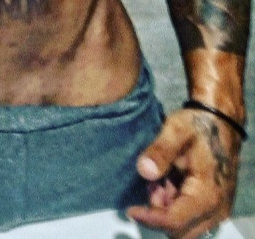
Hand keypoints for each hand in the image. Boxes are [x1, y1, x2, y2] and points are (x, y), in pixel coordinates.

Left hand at [126, 108, 240, 238]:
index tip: (130, 209)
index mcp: (207, 194)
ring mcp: (216, 210)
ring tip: (160, 179)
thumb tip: (144, 171)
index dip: (150, 218)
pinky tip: (168, 182)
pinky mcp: (212, 207)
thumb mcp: (176, 131)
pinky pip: (189, 218)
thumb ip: (160, 151)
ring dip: (166, 209)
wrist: (218, 121)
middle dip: (159, 213)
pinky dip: (174, 205)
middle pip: (180, 231)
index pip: (175, 221)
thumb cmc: (197, 125)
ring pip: (183, 227)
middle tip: (153, 184)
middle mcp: (216, 209)